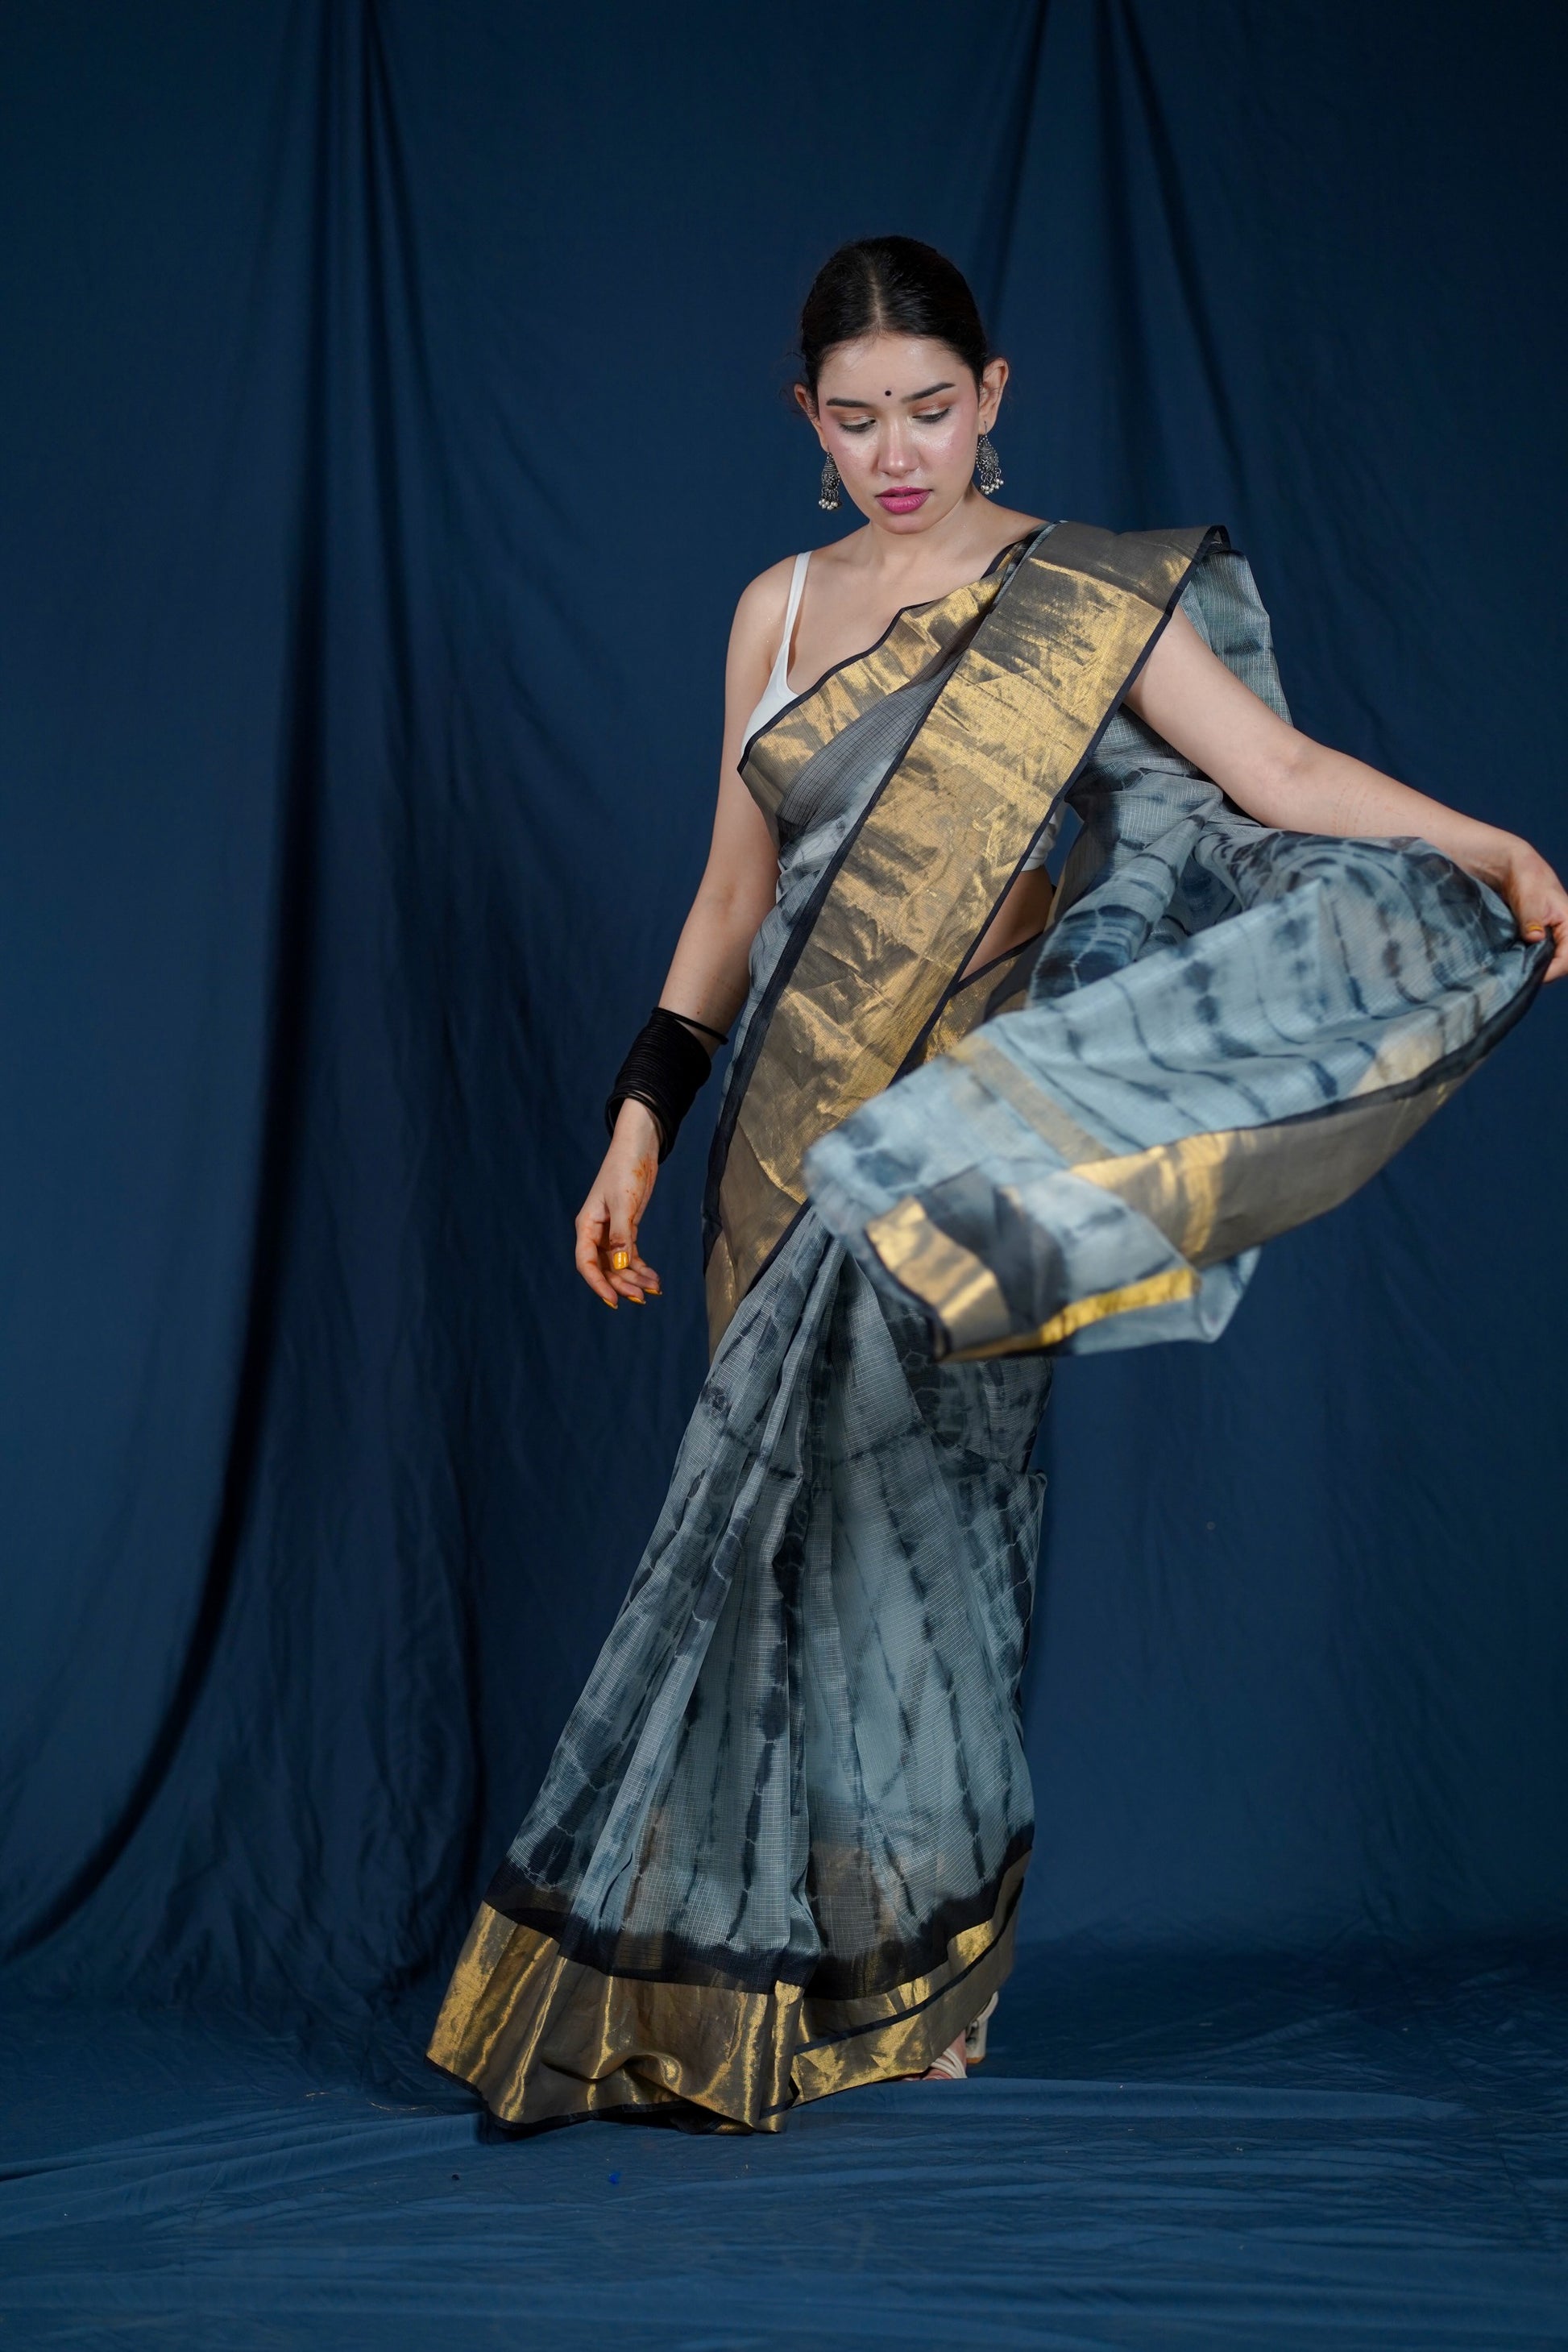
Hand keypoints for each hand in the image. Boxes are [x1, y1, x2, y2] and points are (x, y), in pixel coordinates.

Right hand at [574, 1101, 662, 1306]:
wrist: (639, 1147)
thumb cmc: (624, 1169)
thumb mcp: (623, 1202)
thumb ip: (621, 1235)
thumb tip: (619, 1265)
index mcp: (586, 1225)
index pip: (586, 1263)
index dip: (598, 1284)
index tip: (614, 1301)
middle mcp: (596, 1232)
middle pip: (605, 1268)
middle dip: (622, 1284)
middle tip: (642, 1297)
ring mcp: (612, 1232)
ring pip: (619, 1264)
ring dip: (635, 1278)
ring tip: (654, 1289)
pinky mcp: (628, 1228)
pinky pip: (631, 1255)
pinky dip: (642, 1267)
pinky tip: (654, 1278)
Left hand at [1497, 840, 1567, 982]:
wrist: (1514, 868)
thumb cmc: (1526, 878)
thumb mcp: (1528, 899)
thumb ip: (1531, 921)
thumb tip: (1534, 939)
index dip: (1552, 970)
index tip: (1531, 974)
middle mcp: (1565, 932)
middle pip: (1560, 963)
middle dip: (1542, 970)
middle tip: (1518, 975)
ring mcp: (1553, 935)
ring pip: (1549, 960)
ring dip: (1534, 965)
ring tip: (1515, 968)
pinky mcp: (1540, 936)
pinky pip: (1539, 954)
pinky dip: (1528, 959)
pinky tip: (1514, 960)